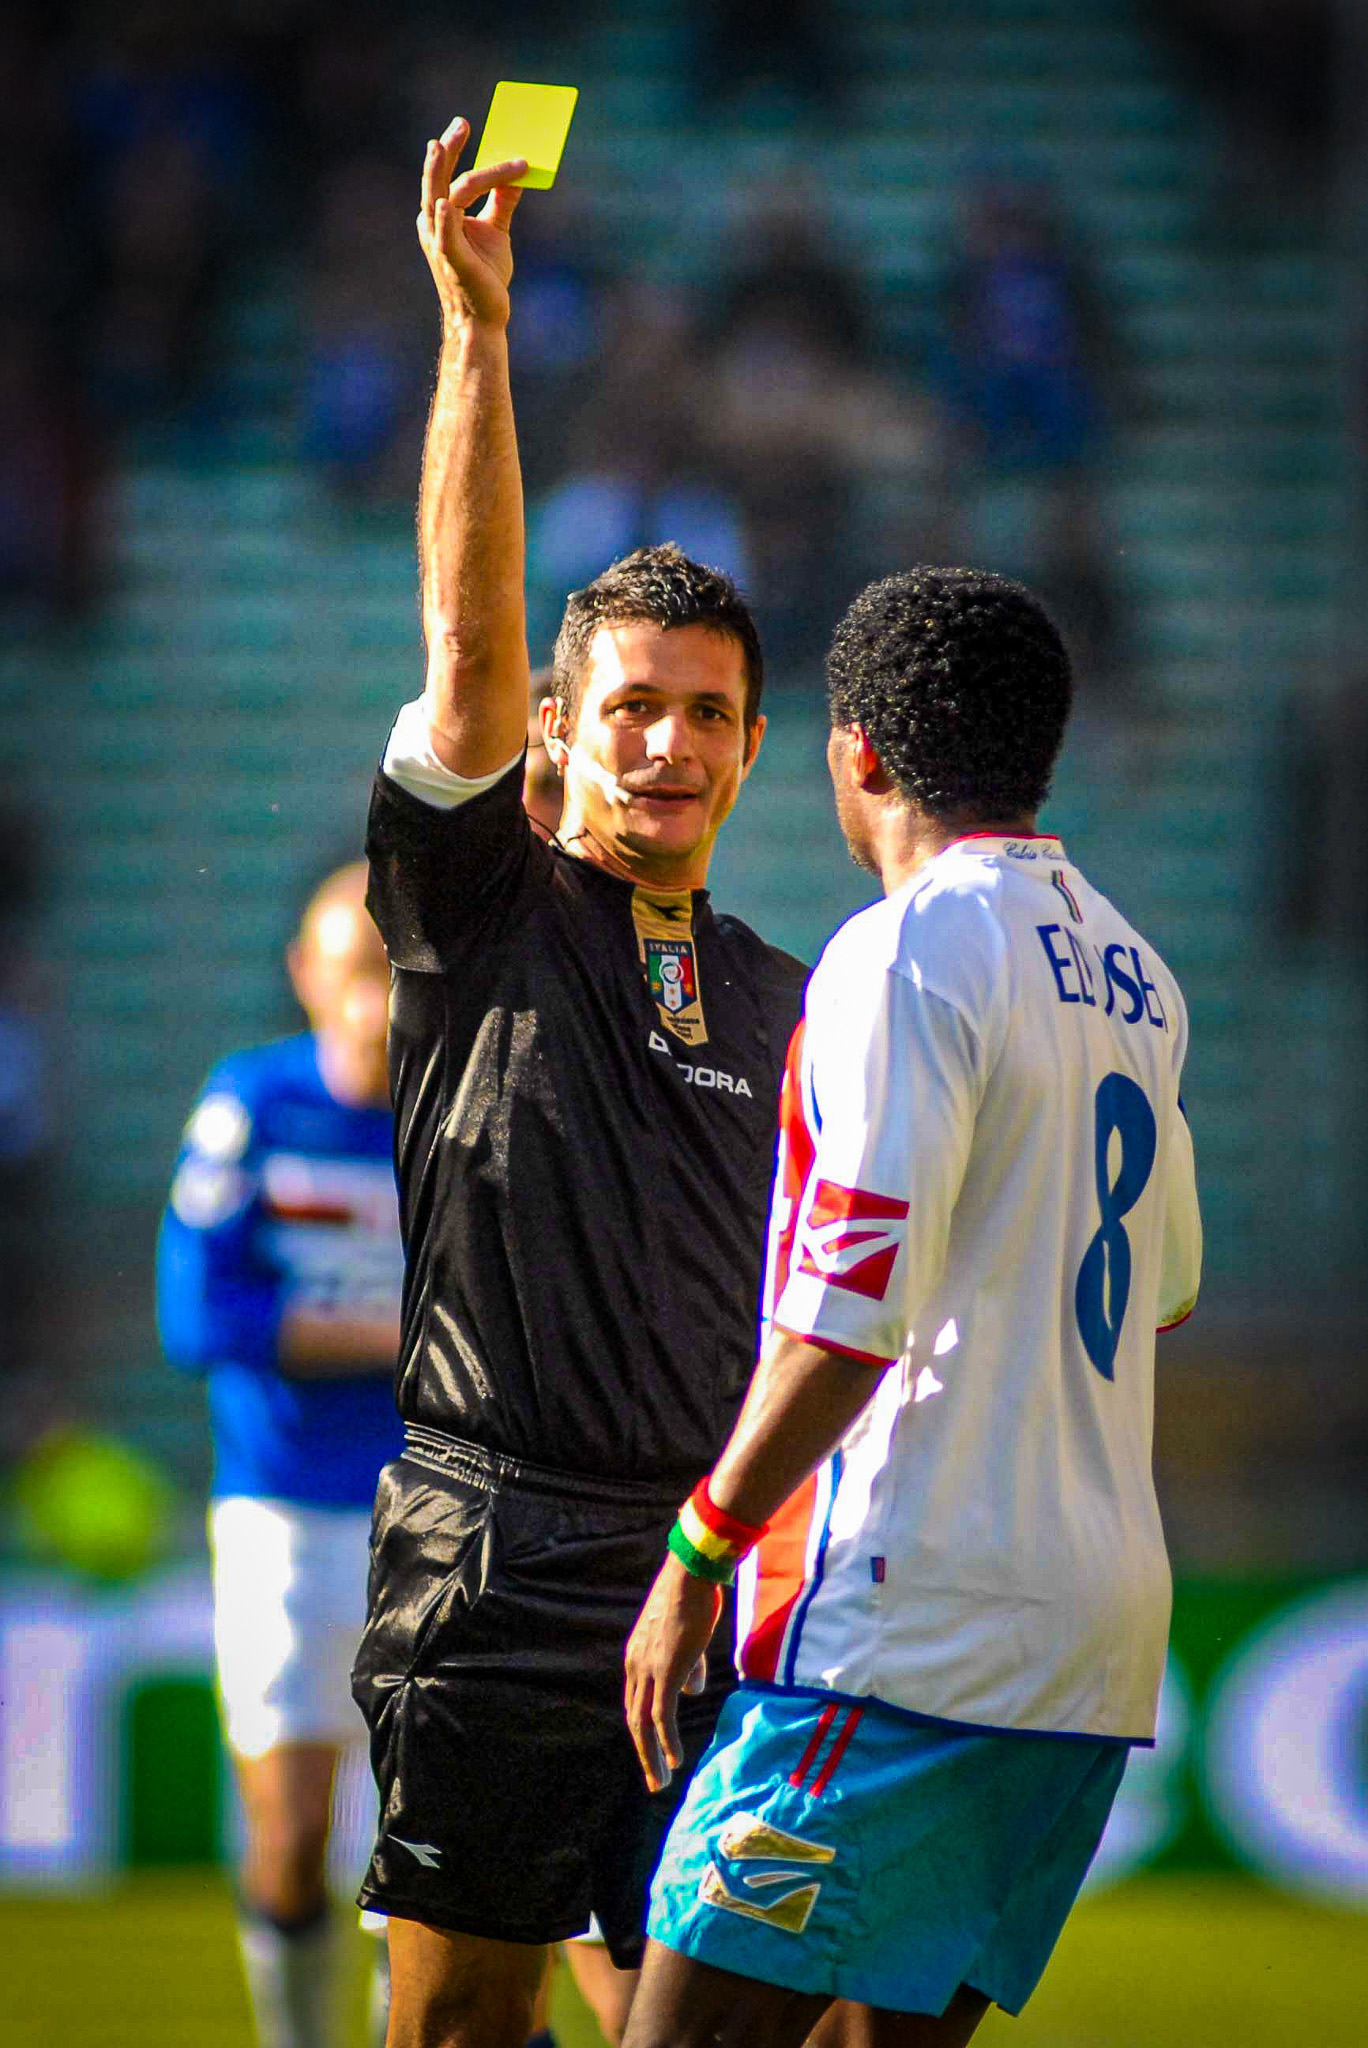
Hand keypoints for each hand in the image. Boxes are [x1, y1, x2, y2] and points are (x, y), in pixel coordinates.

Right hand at [417, 115, 528, 334]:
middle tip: (460, 123)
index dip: (454, 150)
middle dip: (446, 150)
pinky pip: (445, 238)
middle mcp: (436, 225)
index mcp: (443, 215)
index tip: (466, 126)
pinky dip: (444, 220)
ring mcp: (441, 243)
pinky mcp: (453, 262)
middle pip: (437, 179)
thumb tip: (518, 172)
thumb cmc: (485, 276)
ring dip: (445, 170)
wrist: (485, 317)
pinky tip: (445, 205)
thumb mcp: (496, 230)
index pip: (448, 176)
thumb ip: (502, 200)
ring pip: (442, 197)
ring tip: (445, 144)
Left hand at [624, 1553, 722, 1792]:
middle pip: (634, 1719)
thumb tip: (692, 1690)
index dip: (645, 1731)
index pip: (636, 1702)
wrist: (690, 1574)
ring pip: (644, 1724)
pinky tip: (675, 1761)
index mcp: (637, 1657)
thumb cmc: (693, 1598)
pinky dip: (667, 1742)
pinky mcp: (666, 1671)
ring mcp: (648, 1669)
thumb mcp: (686, 1638)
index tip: (656, 1752)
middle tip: (656, 1780)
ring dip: (653, 1755)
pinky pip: (663, 1715)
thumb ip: (688, 1666)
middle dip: (645, 1752)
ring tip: (662, 1780)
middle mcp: (636, 1666)